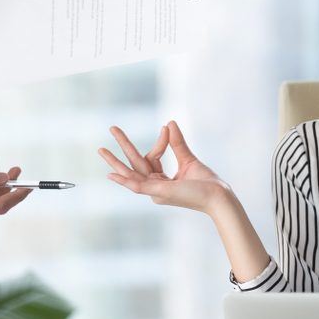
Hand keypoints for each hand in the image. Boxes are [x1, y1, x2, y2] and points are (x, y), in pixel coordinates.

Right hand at [98, 121, 231, 213]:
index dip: (159, 142)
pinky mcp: (159, 193)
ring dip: (115, 161)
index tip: (166, 128)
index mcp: (162, 181)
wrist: (218, 195)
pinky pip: (138, 186)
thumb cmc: (206, 183)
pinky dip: (124, 181)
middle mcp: (156, 187)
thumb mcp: (188, 159)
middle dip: (123, 146)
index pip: (152, 157)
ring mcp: (156, 191)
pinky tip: (111, 175)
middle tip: (112, 128)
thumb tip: (169, 123)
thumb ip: (177, 143)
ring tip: (100, 149)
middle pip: (135, 163)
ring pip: (130, 174)